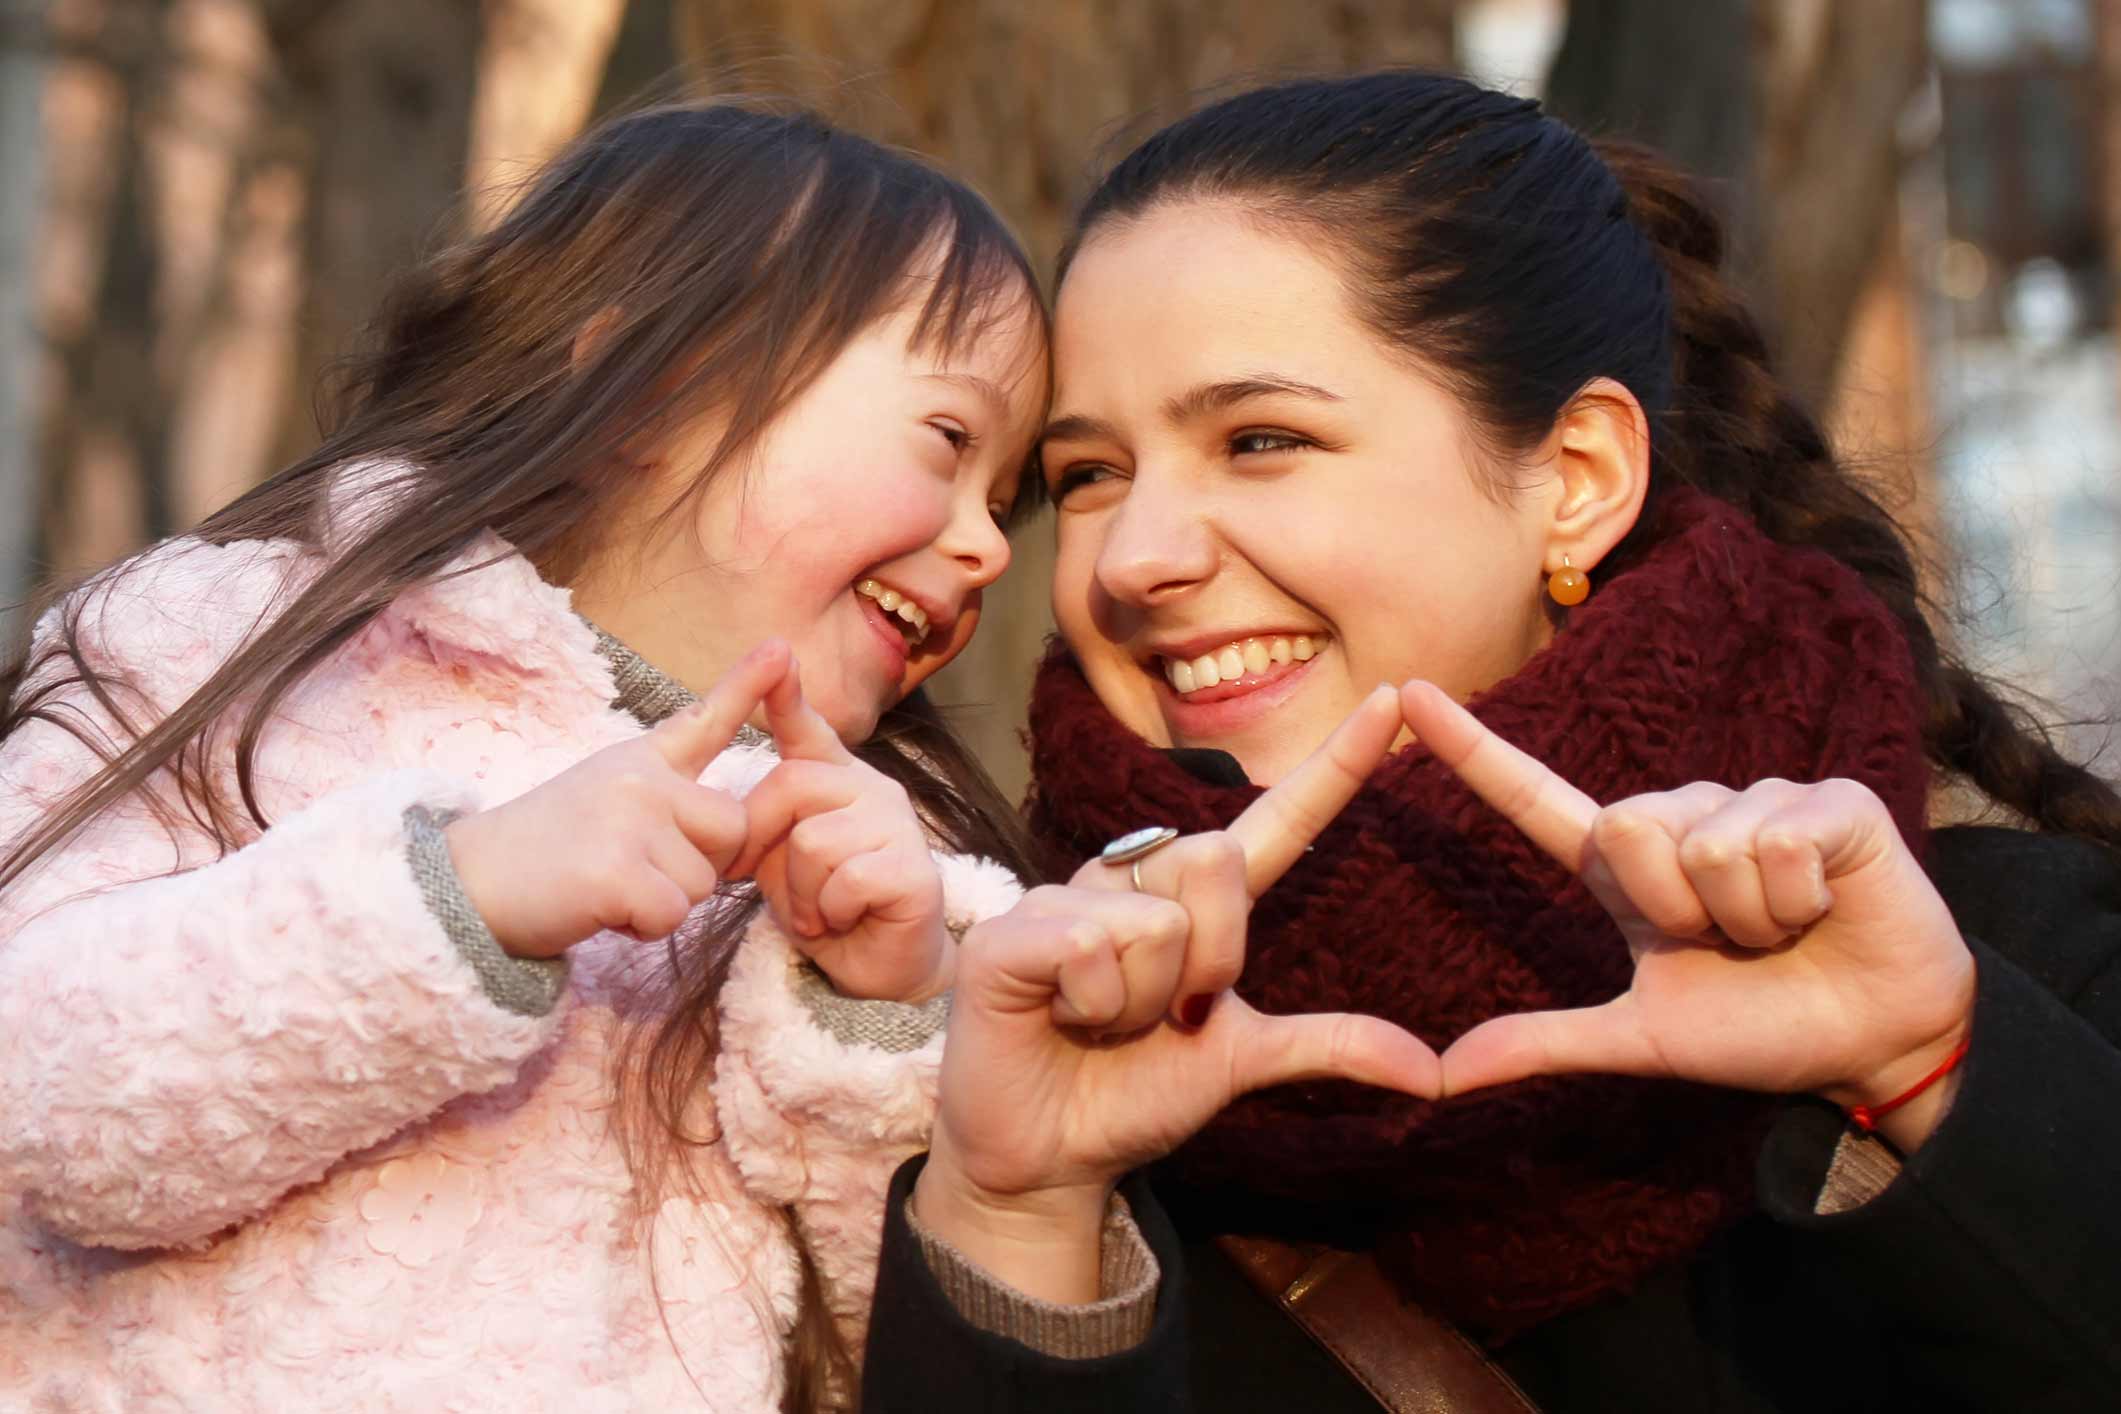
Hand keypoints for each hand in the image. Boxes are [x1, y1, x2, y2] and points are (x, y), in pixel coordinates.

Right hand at [444, 641, 787, 958]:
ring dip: (664, 902)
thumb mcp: (602, 795)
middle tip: (636, 868)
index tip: (779, 649)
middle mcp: (640, 780)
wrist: (468, 885)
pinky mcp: (616, 871)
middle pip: (732, 831)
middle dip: (699, 865)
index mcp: (639, 762)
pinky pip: (673, 914)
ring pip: (704, 882)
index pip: (703, 720)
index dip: (747, 685)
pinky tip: (601, 909)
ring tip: (607, 886)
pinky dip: (642, 927)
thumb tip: (732, 818)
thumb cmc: (542, 852)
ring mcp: (629, 821)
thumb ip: (666, 794)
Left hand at [730, 665, 950, 1002]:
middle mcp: (875, 789)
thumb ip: (767, 823)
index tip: (776, 653)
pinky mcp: (916, 871)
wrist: (880, 970)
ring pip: (814, 840)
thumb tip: (736, 811)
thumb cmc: (828, 910)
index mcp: (839, 781)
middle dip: (769, 844)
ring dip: (802, 893)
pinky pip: (847, 878)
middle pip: (791, 785)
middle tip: (789, 891)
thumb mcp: (782, 860)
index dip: (787, 696)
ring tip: (821, 912)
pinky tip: (846, 919)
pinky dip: (832, 911)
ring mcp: (900, 827)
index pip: (809, 731)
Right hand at [913, 687, 1441, 1299]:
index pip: (1276, 823)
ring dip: (1142, 1003)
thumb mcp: (1242, 1063)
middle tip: (1164, 1018)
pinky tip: (1057, 1018)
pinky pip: (1089, 945)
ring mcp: (1064, 898)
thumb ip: (1330, 1048)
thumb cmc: (1131, 1097)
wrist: (1048, 1159)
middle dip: (1209, 961)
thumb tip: (1433, 1075)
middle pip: (1215, 861)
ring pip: (1156, 921)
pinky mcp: (1012, 932)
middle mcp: (1132, 883)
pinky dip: (1090, 1004)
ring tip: (1098, 1024)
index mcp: (1194, 906)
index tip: (1392, 701)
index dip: (1333, 767)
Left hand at [1401, 680, 1976, 1151]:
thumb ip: (1545, 1045)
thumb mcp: (1641, 1039)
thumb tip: (1440, 1077)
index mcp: (1627, 868)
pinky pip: (1776, 844)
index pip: (1534, 798)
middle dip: (1676, 910)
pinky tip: (1826, 907)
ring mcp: (1755, 800)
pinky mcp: (1826, 800)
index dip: (1472, 751)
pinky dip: (1798, 899)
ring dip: (1746, 916)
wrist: (1873, 1042)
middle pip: (1625, 827)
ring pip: (1704, 845)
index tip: (1409, 695)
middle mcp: (1681, 817)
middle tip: (1728, 942)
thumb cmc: (1759, 1030)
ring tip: (1783, 930)